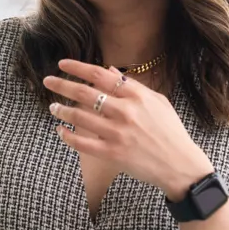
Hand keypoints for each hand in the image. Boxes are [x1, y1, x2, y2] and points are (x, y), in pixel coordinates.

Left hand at [43, 59, 214, 200]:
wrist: (181, 165)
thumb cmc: (170, 131)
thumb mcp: (157, 101)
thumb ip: (133, 86)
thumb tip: (110, 71)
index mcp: (137, 95)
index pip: (100, 75)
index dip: (78, 67)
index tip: (62, 64)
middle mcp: (125, 111)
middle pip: (85, 93)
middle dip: (62, 85)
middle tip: (47, 81)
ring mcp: (118, 133)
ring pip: (80, 117)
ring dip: (62, 110)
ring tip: (52, 106)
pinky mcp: (113, 154)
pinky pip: (83, 143)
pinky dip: (68, 136)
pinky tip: (60, 130)